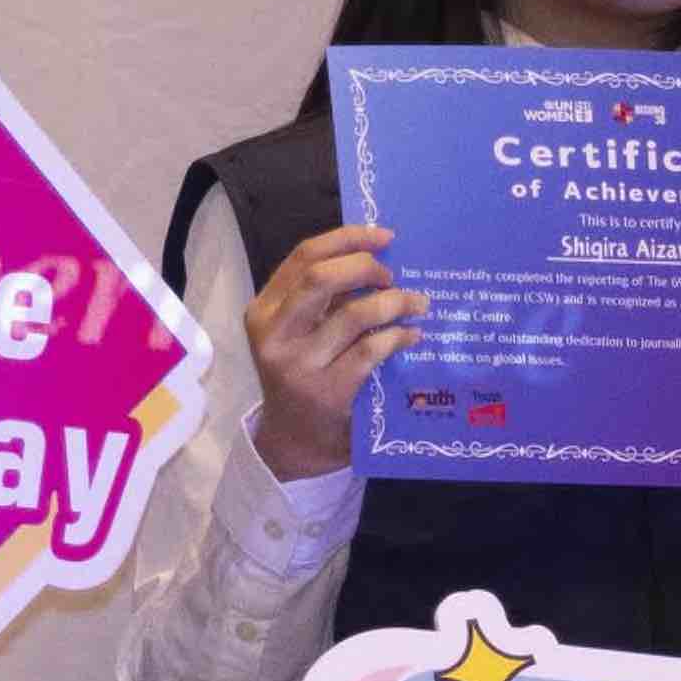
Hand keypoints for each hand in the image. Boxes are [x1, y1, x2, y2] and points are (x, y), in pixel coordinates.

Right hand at [242, 220, 420, 476]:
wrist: (295, 442)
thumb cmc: (303, 376)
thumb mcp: (296, 334)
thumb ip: (321, 299)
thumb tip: (378, 256)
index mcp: (264, 311)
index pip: (304, 257)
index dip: (348, 239)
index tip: (384, 237)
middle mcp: (274, 334)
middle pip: (321, 278)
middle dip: (365, 267)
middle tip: (393, 275)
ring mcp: (299, 365)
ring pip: (354, 314)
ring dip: (395, 302)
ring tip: (417, 303)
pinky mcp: (327, 392)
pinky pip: (372, 351)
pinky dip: (399, 337)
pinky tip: (412, 335)